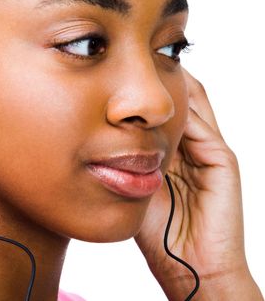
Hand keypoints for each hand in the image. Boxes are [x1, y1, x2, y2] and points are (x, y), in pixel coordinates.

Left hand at [134, 68, 262, 299]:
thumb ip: (122, 160)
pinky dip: (185, 108)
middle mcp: (190, 146)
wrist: (187, 264)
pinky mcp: (222, 161)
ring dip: (172, 83)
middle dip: (158, 76)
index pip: (157, 109)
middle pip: (177, 98)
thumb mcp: (132, 185)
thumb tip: (96, 133)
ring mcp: (208, 151)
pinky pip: (202, 127)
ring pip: (193, 103)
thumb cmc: (155, 230)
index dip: (139, 89)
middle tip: (134, 54)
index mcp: (169, 151)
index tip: (114, 70)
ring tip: (150, 62)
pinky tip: (165, 92)